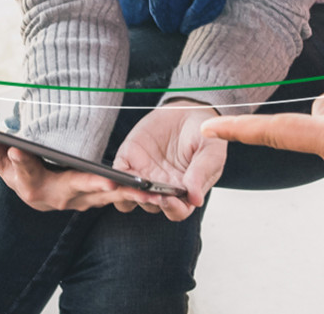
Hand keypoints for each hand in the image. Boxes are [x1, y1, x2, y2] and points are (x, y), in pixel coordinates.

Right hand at [0, 106, 162, 212]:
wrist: (29, 188)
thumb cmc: (12, 165)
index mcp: (26, 184)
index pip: (23, 172)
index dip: (20, 161)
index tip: (17, 147)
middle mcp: (53, 198)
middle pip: (71, 191)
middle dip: (90, 186)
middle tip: (109, 180)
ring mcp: (76, 201)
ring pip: (101, 199)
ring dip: (123, 195)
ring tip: (145, 189)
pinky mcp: (95, 198)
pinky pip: (116, 198)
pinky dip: (135, 196)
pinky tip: (158, 192)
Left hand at [111, 99, 227, 221]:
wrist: (187, 112)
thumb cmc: (202, 136)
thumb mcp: (210, 151)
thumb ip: (201, 173)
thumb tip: (195, 199)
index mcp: (184, 192)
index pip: (177, 211)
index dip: (172, 208)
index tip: (169, 199)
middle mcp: (162, 189)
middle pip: (151, 205)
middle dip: (148, 200)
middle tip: (148, 192)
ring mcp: (144, 176)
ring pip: (130, 197)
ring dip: (128, 195)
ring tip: (130, 186)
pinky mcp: (129, 160)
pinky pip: (118, 175)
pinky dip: (113, 179)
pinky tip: (112, 177)